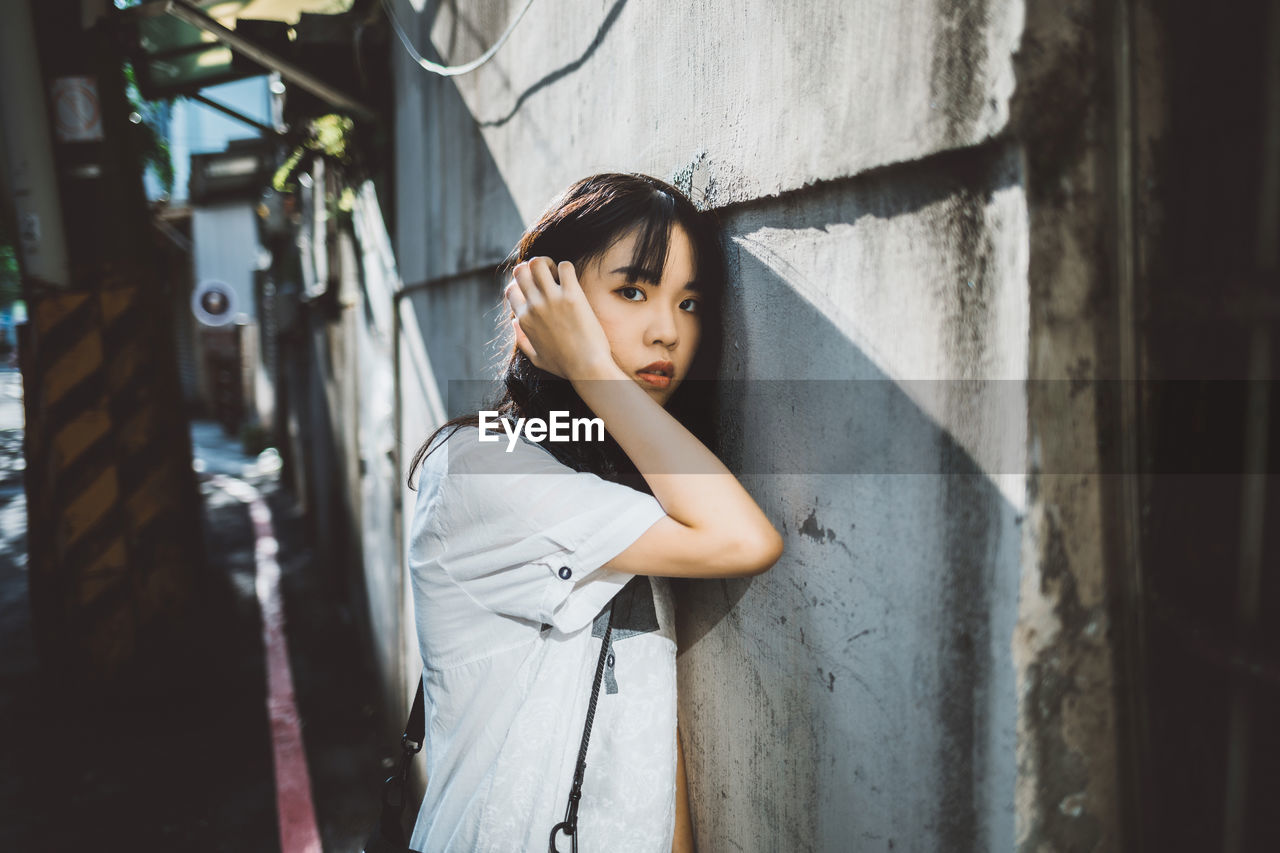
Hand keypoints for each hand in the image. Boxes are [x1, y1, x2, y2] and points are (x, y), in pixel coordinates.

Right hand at [504, 257, 615, 379]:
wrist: (587, 367)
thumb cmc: (564, 365)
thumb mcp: (535, 357)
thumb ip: (521, 339)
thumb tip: (515, 322)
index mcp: (524, 319)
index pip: (511, 289)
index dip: (521, 285)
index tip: (534, 289)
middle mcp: (534, 306)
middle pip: (520, 271)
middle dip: (531, 268)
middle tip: (546, 275)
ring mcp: (552, 299)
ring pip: (538, 263)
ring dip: (547, 263)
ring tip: (557, 273)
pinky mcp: (572, 295)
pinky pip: (565, 266)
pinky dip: (566, 267)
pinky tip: (571, 278)